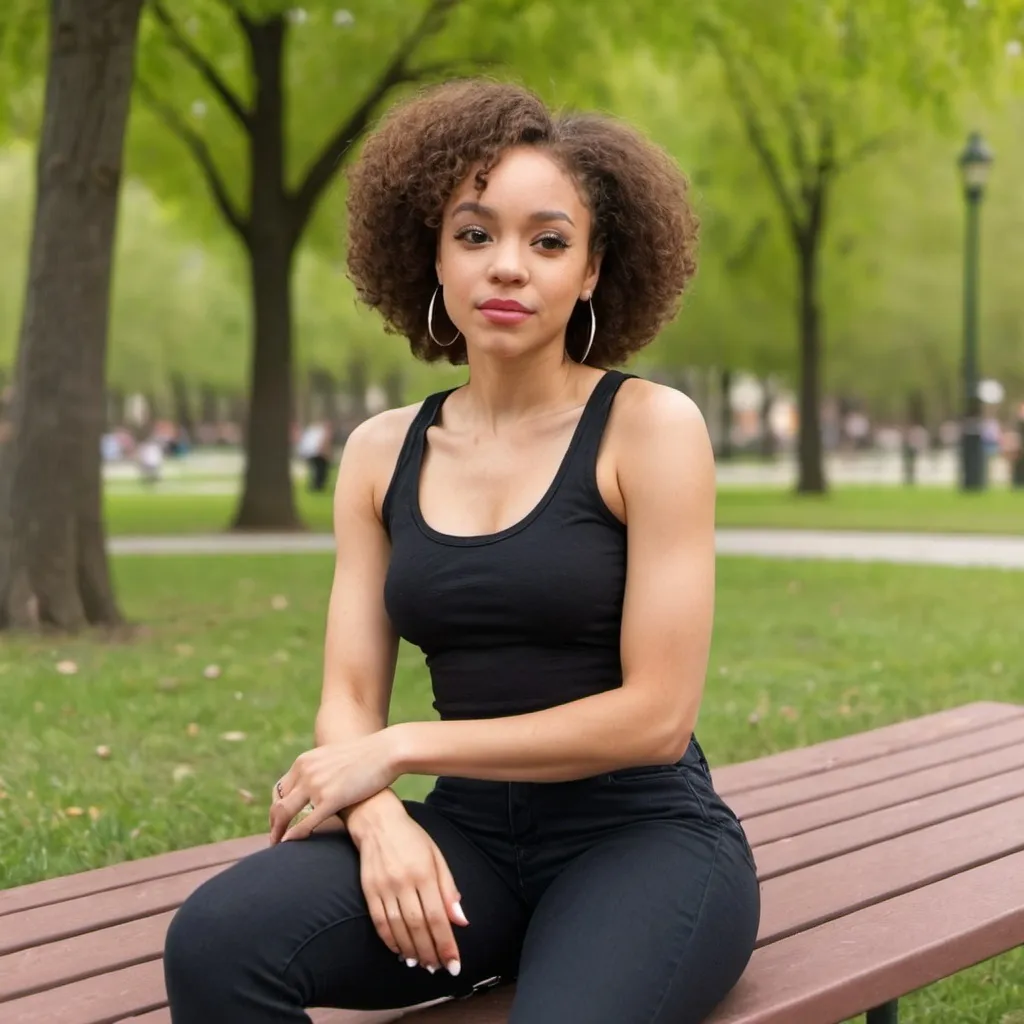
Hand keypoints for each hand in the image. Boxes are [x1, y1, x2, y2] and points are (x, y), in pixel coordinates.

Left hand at [269, 731, 397, 843]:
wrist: (386, 751)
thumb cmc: (368, 757)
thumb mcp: (336, 758)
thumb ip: (322, 770)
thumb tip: (320, 784)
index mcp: (305, 761)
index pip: (280, 789)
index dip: (275, 808)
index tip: (278, 821)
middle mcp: (306, 772)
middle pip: (278, 803)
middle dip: (274, 823)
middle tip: (273, 839)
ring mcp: (316, 785)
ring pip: (286, 813)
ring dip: (278, 832)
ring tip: (277, 846)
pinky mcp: (330, 798)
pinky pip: (305, 822)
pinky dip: (294, 835)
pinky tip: (289, 844)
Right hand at [347, 791, 469, 975]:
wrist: (377, 820)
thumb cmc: (412, 838)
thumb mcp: (437, 856)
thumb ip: (448, 889)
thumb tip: (461, 920)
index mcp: (425, 872)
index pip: (438, 916)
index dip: (446, 944)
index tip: (454, 964)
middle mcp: (404, 881)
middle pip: (418, 926)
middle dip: (430, 952)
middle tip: (438, 969)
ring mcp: (384, 887)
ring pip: (398, 928)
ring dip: (411, 950)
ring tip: (421, 964)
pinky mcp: (368, 890)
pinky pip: (379, 922)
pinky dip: (390, 940)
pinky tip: (399, 951)